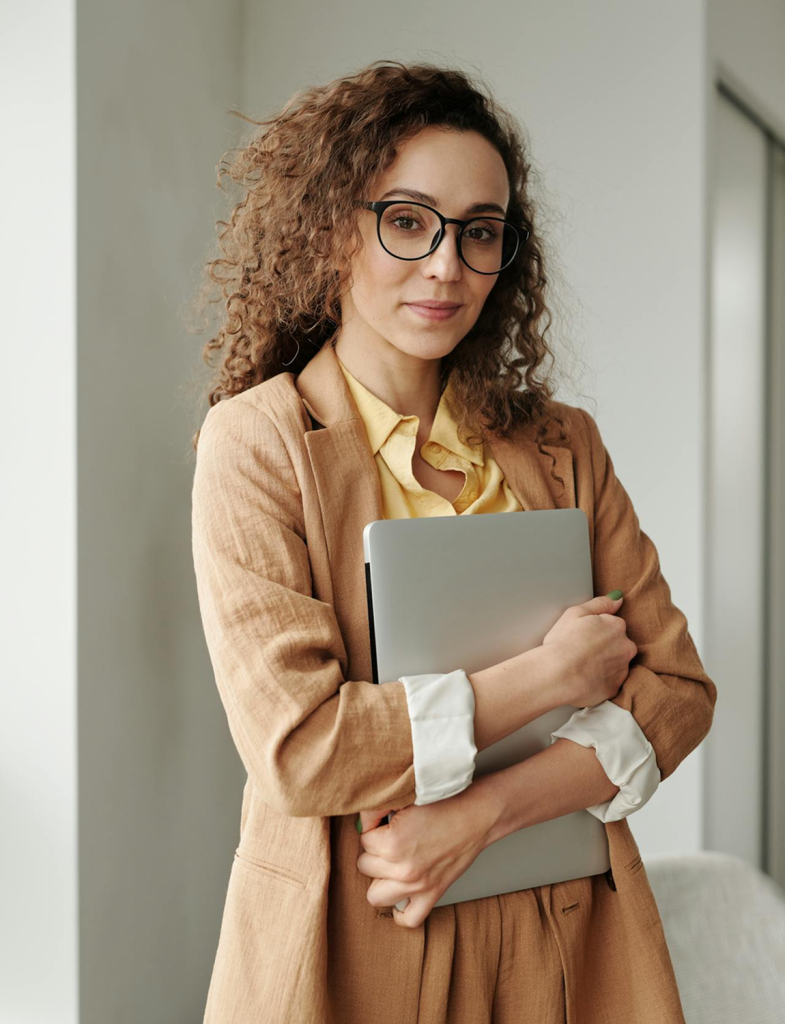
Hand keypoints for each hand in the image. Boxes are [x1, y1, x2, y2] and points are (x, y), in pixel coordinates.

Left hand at [355, 777, 499, 927]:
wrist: (476, 816)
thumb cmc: (444, 804)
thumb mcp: (404, 800)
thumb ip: (377, 810)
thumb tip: (361, 823)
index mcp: (393, 843)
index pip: (363, 839)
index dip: (374, 827)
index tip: (386, 821)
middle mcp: (403, 869)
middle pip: (364, 866)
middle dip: (374, 851)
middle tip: (389, 839)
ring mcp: (417, 886)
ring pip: (375, 895)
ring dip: (380, 879)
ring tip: (390, 863)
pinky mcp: (432, 895)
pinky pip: (407, 919)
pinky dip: (400, 911)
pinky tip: (400, 893)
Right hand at [541, 592, 637, 707]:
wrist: (557, 675)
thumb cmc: (563, 643)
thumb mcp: (576, 613)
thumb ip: (600, 603)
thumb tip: (618, 598)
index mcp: (617, 627)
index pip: (613, 626)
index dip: (596, 632)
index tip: (582, 637)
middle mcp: (626, 648)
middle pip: (618, 646)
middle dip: (604, 649)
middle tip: (581, 652)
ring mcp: (622, 670)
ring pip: (615, 665)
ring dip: (603, 666)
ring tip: (581, 667)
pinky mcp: (614, 690)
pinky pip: (608, 683)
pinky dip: (599, 682)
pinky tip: (583, 680)